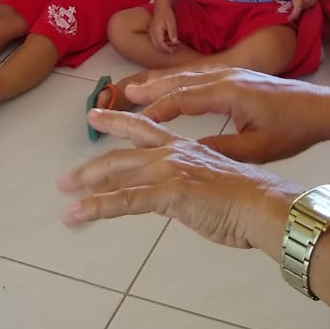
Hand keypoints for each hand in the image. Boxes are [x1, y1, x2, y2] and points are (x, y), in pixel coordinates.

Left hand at [58, 109, 298, 253]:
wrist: (263, 204)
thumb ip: (189, 185)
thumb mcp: (211, 184)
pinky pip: (125, 200)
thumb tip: (178, 196)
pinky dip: (97, 207)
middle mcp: (172, 152)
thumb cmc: (246, 199)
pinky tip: (78, 213)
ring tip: (65, 198)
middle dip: (91, 167)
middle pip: (121, 154)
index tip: (96, 115)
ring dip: (87, 189)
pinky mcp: (169, 193)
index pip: (143, 129)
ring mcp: (169, 170)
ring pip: (118, 176)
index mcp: (184, 147)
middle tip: (65, 178)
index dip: (117, 121)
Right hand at [122, 67, 329, 163]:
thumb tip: (187, 155)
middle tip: (122, 93)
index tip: (135, 122)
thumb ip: (222, 150)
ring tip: (136, 87)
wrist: (322, 108)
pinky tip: (171, 85)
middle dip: (151, 87)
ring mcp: (233, 73)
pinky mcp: (238, 76)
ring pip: (190, 74)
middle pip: (181, 79)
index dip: (157, 109)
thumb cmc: (293, 130)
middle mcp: (227, 76)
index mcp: (229, 91)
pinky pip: (201, 74)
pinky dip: (180, 79)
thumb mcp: (258, 149)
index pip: (184, 98)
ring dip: (162, 80)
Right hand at [149, 5, 179, 53]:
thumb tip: (175, 42)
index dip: (167, 49)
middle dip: (165, 49)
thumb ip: (173, 33)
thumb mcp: (172, 23)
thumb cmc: (167, 13)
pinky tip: (168, 40)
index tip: (174, 50)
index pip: (160, 44)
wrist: (161, 6)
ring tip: (172, 44)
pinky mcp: (152, 31)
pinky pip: (155, 40)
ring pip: (155, 44)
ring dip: (163, 46)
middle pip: (157, 46)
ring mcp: (151, 32)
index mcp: (156, 31)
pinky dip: (161, 43)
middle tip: (174, 48)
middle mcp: (151, 33)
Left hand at [275, 0, 317, 19]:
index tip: (288, 19)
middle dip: (295, 10)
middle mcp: (307, 1)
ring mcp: (313, 1)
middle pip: (300, 10)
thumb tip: (276, 0)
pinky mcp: (316, 1)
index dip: (293, 16)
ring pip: (304, 8)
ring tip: (296, 1)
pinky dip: (305, 5)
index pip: (297, 10)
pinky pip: (309, 6)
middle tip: (289, 6)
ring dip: (300, 7)